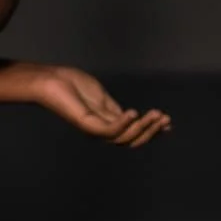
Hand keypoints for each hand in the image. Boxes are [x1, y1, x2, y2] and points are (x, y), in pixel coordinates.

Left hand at [31, 64, 170, 147]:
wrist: (52, 80)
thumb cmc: (73, 86)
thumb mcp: (103, 99)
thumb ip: (118, 111)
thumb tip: (138, 117)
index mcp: (106, 126)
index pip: (132, 135)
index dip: (151, 131)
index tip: (168, 123)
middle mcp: (100, 132)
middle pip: (130, 140)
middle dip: (150, 131)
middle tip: (164, 118)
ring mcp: (93, 130)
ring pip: (122, 138)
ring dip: (141, 127)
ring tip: (154, 114)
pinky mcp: (85, 124)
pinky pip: (108, 130)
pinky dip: (123, 124)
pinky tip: (134, 112)